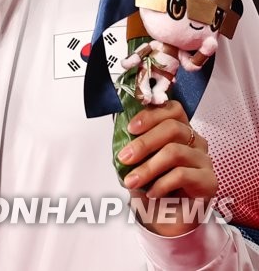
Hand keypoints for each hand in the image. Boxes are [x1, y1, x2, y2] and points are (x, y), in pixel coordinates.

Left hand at [117, 100, 216, 236]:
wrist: (164, 218)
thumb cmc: (151, 185)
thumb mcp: (137, 160)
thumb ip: (132, 141)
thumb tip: (117, 124)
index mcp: (179, 130)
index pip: (172, 109)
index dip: (151, 115)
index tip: (130, 128)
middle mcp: (195, 141)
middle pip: (173, 128)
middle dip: (143, 143)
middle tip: (124, 158)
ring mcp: (204, 160)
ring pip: (175, 152)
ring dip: (147, 168)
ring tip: (131, 181)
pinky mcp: (209, 181)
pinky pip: (182, 175)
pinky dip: (161, 184)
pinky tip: (151, 193)